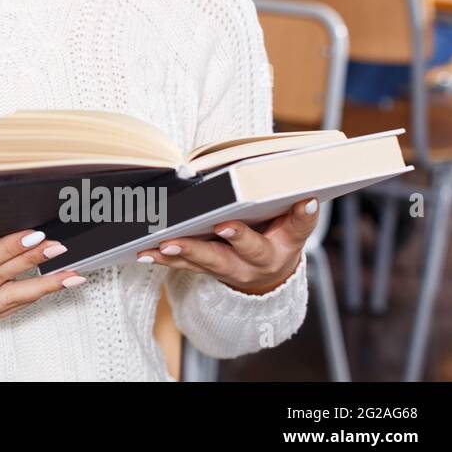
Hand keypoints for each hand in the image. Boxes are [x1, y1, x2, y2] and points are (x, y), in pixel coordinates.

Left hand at [135, 197, 317, 294]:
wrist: (265, 274)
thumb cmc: (274, 233)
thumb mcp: (288, 221)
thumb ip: (287, 203)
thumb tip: (290, 177)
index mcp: (287, 241)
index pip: (299, 226)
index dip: (303, 215)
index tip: (305, 200)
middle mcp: (262, 260)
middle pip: (251, 248)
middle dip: (237, 236)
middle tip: (222, 225)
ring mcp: (235, 269)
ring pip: (211, 261)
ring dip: (188, 251)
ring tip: (165, 243)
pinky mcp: (209, 271)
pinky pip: (186, 265)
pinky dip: (164, 258)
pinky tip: (145, 251)